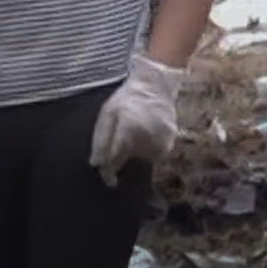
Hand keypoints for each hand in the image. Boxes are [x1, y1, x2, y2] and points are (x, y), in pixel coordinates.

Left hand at [88, 54, 185, 187]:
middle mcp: (146, 141)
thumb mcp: (107, 114)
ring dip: (134, 153)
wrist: (155, 86)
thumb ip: (101, 140)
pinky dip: (146, 149)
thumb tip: (97, 164)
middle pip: (128, 160)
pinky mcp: (170, 144)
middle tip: (118, 143)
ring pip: (141, 159)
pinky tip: (143, 134)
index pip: (115, 161)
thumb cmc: (126, 99)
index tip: (109, 181)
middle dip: (120, 158)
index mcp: (128, 132)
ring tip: (132, 132)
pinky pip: (154, 155)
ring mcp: (161, 143)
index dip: (109, 173)